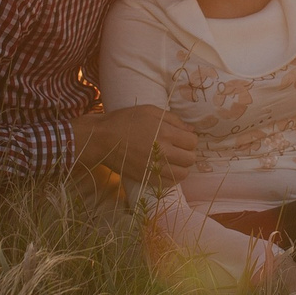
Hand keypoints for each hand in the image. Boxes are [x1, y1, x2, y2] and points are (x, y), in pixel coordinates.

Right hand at [73, 106, 198, 185]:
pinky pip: (169, 183)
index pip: (193, 142)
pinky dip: (171, 177)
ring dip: (181, 167)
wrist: (102, 138)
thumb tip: (191, 130)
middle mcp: (163, 152)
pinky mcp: (146, 178)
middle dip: (187, 153)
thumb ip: (174, 120)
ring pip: (183, 174)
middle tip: (177, 149)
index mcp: (166, 133)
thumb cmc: (125, 120)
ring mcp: (155, 167)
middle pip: (190, 159)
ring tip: (173, 161)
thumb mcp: (150, 111)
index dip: (189, 139)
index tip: (181, 138)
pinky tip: (164, 169)